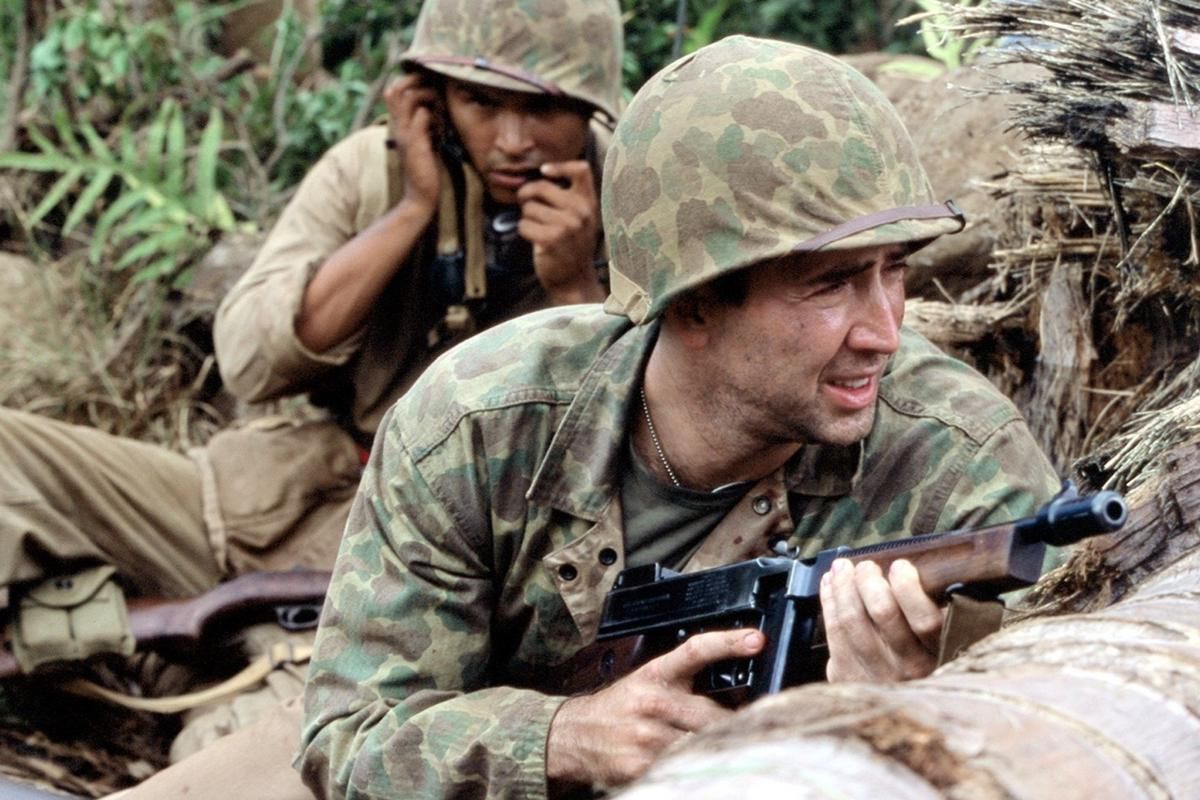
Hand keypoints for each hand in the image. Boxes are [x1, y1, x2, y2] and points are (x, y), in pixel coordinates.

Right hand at [383, 74, 440, 216]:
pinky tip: (442, 126)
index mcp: (399, 127)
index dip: (408, 83)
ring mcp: (405, 134)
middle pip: (396, 89)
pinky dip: (434, 114)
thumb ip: (425, 127)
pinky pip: (422, 115)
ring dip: (427, 95)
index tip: (428, 85)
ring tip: (440, 105)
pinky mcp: (416, 143)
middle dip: (416, 82)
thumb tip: (434, 112)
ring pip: (409, 98)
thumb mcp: (424, 144)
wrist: (421, 198)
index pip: (393, 92)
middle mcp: (398, 127)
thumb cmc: (426, 172)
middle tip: (434, 86)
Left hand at [516, 160, 604, 304]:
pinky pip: (524, 225)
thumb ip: (570, 198)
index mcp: (589, 203)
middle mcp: (581, 212)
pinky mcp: (551, 239)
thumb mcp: (581, 219)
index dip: (559, 166)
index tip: (545, 172)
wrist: (574, 279)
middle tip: (526, 203)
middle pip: (541, 186)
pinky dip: (524, 232)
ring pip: (529, 208)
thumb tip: (541, 174)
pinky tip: (534, 239)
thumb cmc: (572, 246)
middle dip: (527, 195)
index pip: (581, 170)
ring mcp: (567, 226)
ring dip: (526, 218)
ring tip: (537, 228)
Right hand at [546, 628, 764, 789]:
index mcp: (656, 675)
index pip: (696, 651)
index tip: (755, 640)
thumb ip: (684, 684)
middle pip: (713, 713)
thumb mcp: (646, 682)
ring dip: (716, 747)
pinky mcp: (642, 765)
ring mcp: (647, 735)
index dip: (727, 643)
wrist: (574, 735)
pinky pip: (683, 766)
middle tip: (751, 728)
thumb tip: (734, 692)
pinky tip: (693, 763)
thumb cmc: (617, 708)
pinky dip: (694, 765)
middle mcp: (653, 702)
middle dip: (733, 723)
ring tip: (724, 750)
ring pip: (702, 742)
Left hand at [821, 558, 945, 682]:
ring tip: (842, 569)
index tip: (900, 566)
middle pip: (882, 612)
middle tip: (867, 566)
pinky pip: (832, 633)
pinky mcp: (847, 678)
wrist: (899, 721)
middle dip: (869, 579)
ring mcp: (874, 675)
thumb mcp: (943, 647)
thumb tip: (913, 572)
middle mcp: (907, 668)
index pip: (925, 619)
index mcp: (936, 656)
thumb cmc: (921, 668)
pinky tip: (829, 586)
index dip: (908, 587)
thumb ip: (936, 615)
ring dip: (843, 586)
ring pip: (851, 620)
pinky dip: (829, 602)